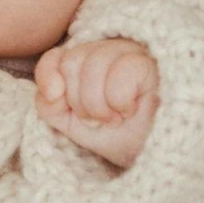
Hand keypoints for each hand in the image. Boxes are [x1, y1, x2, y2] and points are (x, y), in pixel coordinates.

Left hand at [34, 37, 159, 169]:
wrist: (154, 156)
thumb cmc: (120, 137)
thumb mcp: (73, 123)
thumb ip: (49, 103)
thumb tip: (53, 88)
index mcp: (91, 57)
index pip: (57, 55)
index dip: (49, 76)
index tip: (59, 100)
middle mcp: (112, 47)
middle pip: (73, 60)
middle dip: (80, 101)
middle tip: (101, 118)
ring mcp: (135, 51)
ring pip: (94, 64)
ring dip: (100, 105)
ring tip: (116, 117)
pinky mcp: (154, 62)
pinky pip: (122, 71)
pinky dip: (120, 100)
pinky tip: (132, 110)